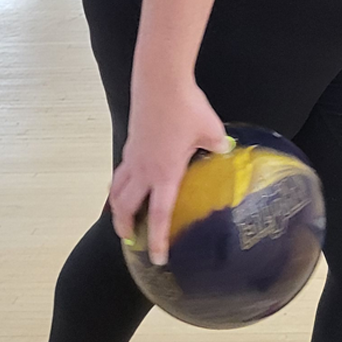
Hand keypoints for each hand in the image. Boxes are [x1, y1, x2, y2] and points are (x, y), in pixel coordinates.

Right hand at [110, 85, 230, 266]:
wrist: (160, 83)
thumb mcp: (211, 131)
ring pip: (117, 190)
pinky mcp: (131, 143)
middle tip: (132, 242)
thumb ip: (217, 146)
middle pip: (126, 208)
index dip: (158, 240)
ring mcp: (133, 156)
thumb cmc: (187, 108)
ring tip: (121, 219)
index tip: (158, 258)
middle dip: (126, 229)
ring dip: (117, 209)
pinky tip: (127, 184)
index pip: (160, 215)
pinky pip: (121, 172)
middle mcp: (143, 169)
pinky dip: (119, 185)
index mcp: (165, 173)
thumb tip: (225, 151)